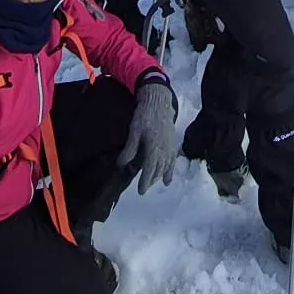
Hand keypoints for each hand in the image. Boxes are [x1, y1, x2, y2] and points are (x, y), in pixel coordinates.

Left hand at [116, 78, 178, 193]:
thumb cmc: (144, 115)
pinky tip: (168, 178)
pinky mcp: (173, 143)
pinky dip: (170, 170)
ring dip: (160, 176)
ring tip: (153, 183)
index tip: (140, 192)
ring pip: (166, 166)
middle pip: (158, 170)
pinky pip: (173, 160)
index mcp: (153, 147)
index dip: (145, 181)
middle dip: (151, 180)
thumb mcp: (134, 131)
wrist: (159, 101)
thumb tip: (121, 165)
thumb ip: (129, 149)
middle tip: (144, 189)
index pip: (149, 169)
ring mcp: (170, 146)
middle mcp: (164, 149)